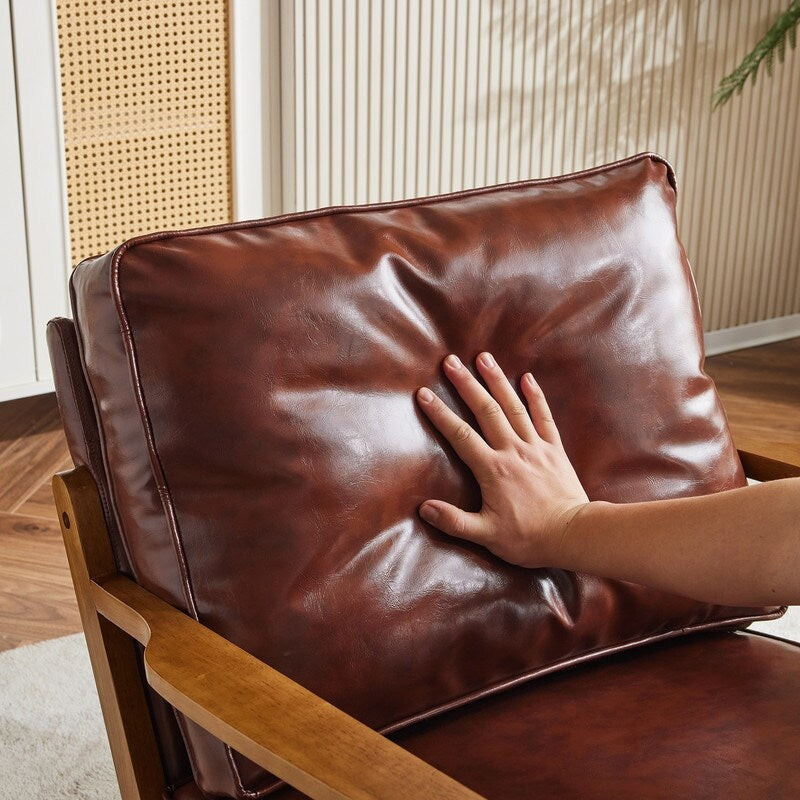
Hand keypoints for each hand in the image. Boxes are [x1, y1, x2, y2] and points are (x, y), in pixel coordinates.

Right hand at [416, 352, 588, 567]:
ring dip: (497, 380)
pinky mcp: (554, 450)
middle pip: (486, 410)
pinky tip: (527, 378)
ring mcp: (535, 447)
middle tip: (451, 362)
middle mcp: (512, 451)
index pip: (460, 436)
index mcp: (492, 469)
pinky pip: (544, 417)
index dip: (440, 414)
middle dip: (466, 384)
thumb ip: (454, 522)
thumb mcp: (486, 535)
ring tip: (484, 357)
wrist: (574, 535)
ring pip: (513, 406)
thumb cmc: (529, 538)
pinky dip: (536, 396)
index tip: (424, 394)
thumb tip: (424, 508)